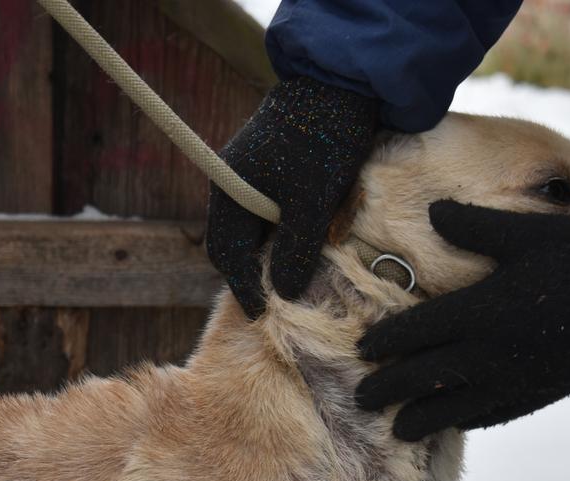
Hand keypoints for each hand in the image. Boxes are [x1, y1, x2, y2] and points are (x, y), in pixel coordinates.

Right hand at [207, 77, 378, 314]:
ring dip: (275, 250)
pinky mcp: (276, 164)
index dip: (243, 286)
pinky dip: (287, 229)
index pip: (225, 253)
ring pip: (257, 226)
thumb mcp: (312, 201)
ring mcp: (253, 172)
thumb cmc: (323, 138)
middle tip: (279, 298)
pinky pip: (273, 208)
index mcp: (229, 189)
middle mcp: (234, 182)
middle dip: (255, 271)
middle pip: (237, 241)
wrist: (344, 78)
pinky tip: (308, 239)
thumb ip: (296, 249)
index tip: (262, 312)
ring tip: (297, 273)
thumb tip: (284, 293)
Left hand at [356, 201, 569, 441]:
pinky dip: (465, 420)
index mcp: (478, 311)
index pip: (415, 332)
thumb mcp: (527, 232)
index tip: (362, 351)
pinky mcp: (534, 395)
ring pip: (450, 409)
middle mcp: (485, 353)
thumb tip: (432, 211)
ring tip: (397, 429)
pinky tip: (454, 422)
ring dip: (419, 420)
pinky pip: (489, 415)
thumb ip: (474, 225)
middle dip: (387, 390)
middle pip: (421, 378)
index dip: (384, 343)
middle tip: (361, 399)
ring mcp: (509, 380)